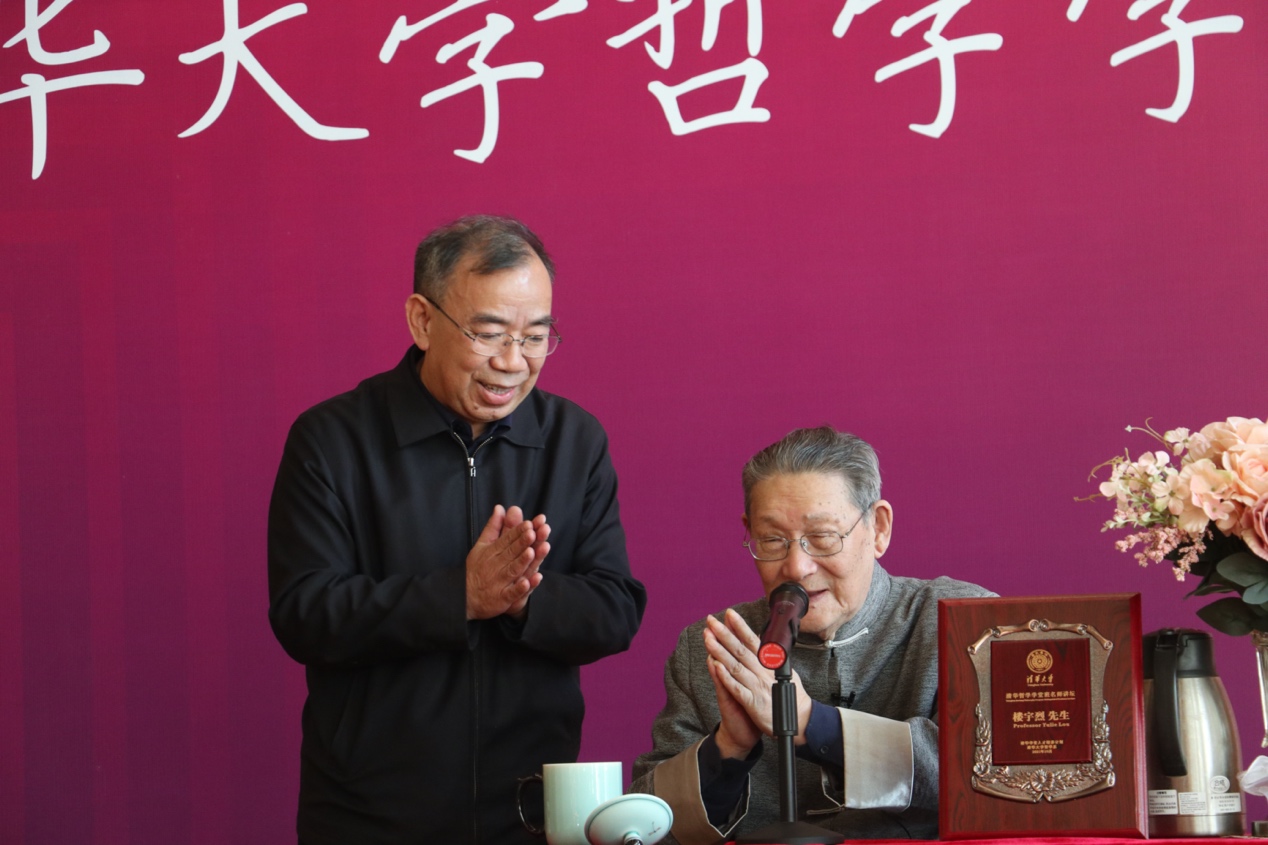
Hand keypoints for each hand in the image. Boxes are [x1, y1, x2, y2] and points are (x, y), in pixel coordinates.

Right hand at [465, 505, 549, 619]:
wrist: (465, 597)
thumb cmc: (477, 569)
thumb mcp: (482, 546)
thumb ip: (493, 527)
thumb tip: (500, 508)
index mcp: (491, 552)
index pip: (506, 540)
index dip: (517, 532)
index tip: (528, 524)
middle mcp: (495, 566)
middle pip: (511, 553)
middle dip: (522, 543)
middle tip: (533, 533)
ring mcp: (499, 583)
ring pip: (512, 570)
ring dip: (521, 562)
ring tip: (531, 552)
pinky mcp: (502, 598)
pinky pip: (511, 593)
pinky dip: (519, 589)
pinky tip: (527, 583)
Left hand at [703, 610, 811, 754]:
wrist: (800, 719)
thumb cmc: (791, 693)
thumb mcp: (783, 670)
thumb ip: (769, 656)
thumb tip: (759, 639)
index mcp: (769, 664)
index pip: (752, 641)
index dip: (740, 627)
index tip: (729, 614)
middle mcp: (762, 672)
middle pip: (740, 650)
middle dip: (724, 634)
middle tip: (712, 621)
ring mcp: (757, 687)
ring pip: (735, 666)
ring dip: (720, 651)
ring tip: (708, 638)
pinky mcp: (753, 703)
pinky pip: (737, 688)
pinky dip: (726, 677)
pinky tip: (716, 666)